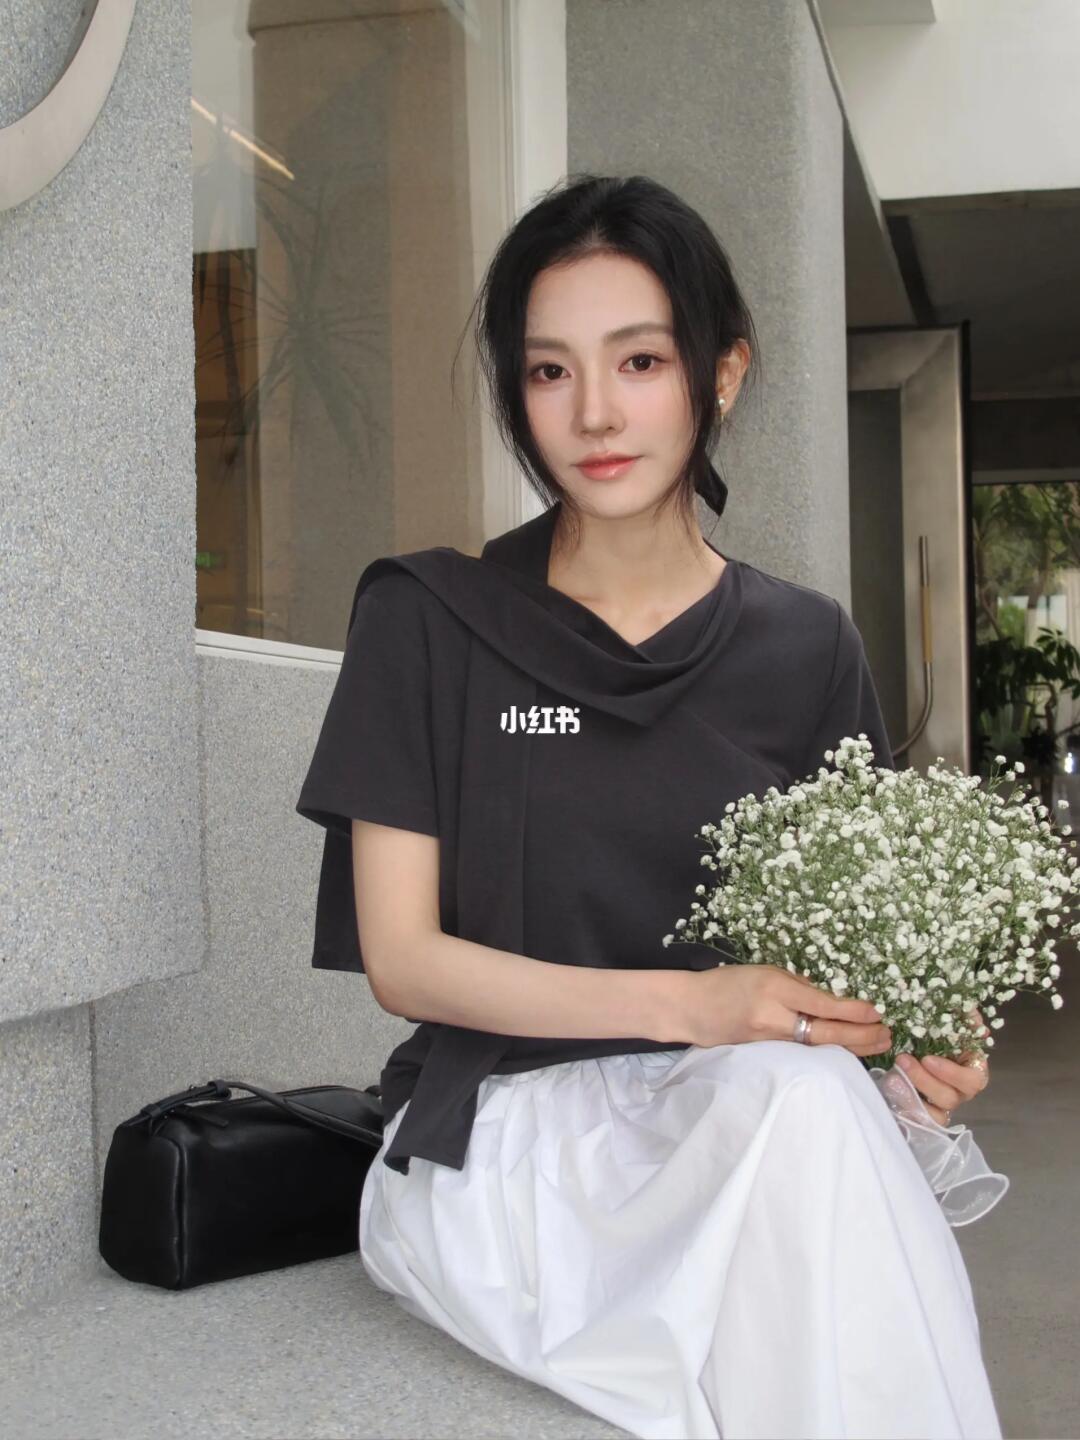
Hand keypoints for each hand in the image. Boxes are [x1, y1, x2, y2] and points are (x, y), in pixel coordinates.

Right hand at [687, 964, 893, 1055]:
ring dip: (851, 1047)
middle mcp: (774, 1016)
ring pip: (819, 1047)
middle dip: (862, 1035)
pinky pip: (803, 1054)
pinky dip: (827, 1052)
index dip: (854, 1010)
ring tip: (877, 1045)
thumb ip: (797, 986)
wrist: (692, 1008)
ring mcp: (769, 1040)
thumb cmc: (727, 983)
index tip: (877, 1012)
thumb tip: (830, 1000)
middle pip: (827, 1032)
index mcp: (775, 988)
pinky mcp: (765, 1056)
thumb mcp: (764, 972)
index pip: (823, 1004)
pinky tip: (846, 1051)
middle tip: (888, 1034)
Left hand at [894, 1008, 991, 1124]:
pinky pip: (920, 1119)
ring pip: (936, 1112)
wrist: (907, 1040)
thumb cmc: (932, 1029)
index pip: (975, 1079)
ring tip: (893, 1075)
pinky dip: (907, 1107)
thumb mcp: (943, 1018)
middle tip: (904, 1061)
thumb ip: (958, 1013)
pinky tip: (892, 1089)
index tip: (928, 1059)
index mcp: (970, 1067)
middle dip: (927, 1082)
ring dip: (914, 1091)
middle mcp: (959, 1089)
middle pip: (953, 1098)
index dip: (953, 1074)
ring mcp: (942, 1103)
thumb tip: (967, 1008)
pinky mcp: (924, 1112)